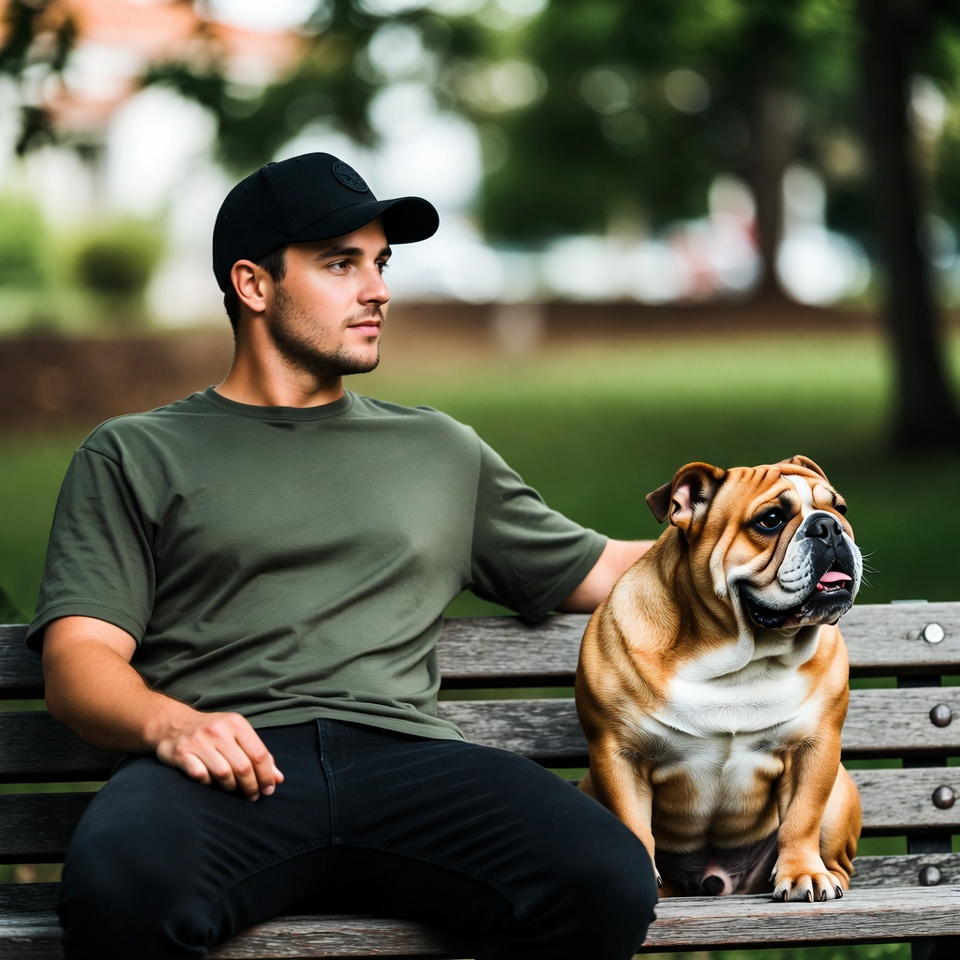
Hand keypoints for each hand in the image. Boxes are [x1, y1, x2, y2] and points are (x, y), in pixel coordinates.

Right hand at [154, 710, 283, 800]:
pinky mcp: (182, 754)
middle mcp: (218, 730)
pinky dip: (209, 783)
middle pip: (243, 766)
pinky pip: (201, 776)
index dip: (267, 775)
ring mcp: (198, 742)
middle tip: (253, 796)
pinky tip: (211, 783)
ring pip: (224, 774)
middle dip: (251, 786)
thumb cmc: (213, 732)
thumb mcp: (238, 734)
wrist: (174, 724)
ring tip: (234, 789)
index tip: (269, 789)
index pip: (259, 753)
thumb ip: (258, 754)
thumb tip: (278, 778)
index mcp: (236, 723)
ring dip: (231, 787)